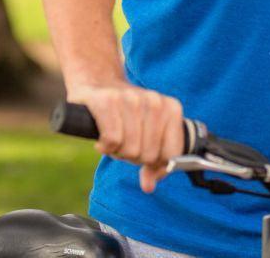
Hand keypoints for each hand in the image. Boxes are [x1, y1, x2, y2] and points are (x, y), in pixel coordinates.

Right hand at [69, 82, 185, 193]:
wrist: (98, 83)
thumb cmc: (125, 115)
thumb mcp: (146, 134)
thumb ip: (154, 161)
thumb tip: (149, 186)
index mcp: (171, 108)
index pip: (172, 154)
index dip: (157, 164)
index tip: (145, 158)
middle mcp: (154, 101)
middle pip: (149, 155)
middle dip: (134, 157)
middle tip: (125, 144)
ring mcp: (131, 99)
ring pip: (131, 149)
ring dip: (118, 151)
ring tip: (114, 138)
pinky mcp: (108, 101)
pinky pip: (112, 140)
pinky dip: (105, 147)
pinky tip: (102, 140)